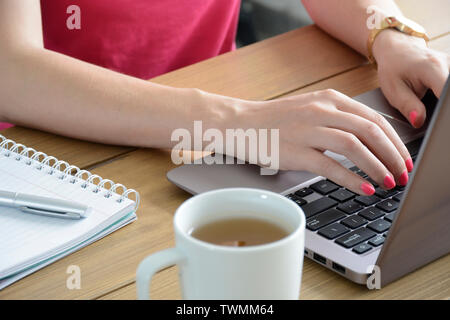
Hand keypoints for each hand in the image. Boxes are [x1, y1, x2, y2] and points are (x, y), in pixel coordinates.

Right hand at [238, 89, 411, 194]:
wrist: (242, 122)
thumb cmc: (277, 119)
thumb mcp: (312, 109)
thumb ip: (339, 120)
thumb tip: (370, 141)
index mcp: (330, 99)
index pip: (374, 119)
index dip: (395, 141)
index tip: (404, 158)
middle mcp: (322, 111)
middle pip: (370, 131)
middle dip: (393, 155)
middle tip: (402, 174)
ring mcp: (308, 129)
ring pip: (354, 146)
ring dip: (377, 166)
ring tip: (389, 182)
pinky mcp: (296, 150)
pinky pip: (330, 165)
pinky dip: (351, 178)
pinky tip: (364, 188)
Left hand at [373, 29, 449, 127]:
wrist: (397, 50)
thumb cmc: (393, 68)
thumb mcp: (393, 90)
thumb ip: (408, 106)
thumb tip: (419, 122)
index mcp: (432, 68)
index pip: (447, 95)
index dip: (444, 112)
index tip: (440, 122)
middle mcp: (448, 63)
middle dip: (444, 108)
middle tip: (431, 113)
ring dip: (443, 102)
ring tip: (426, 101)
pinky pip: (449, 86)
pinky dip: (444, 97)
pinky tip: (438, 101)